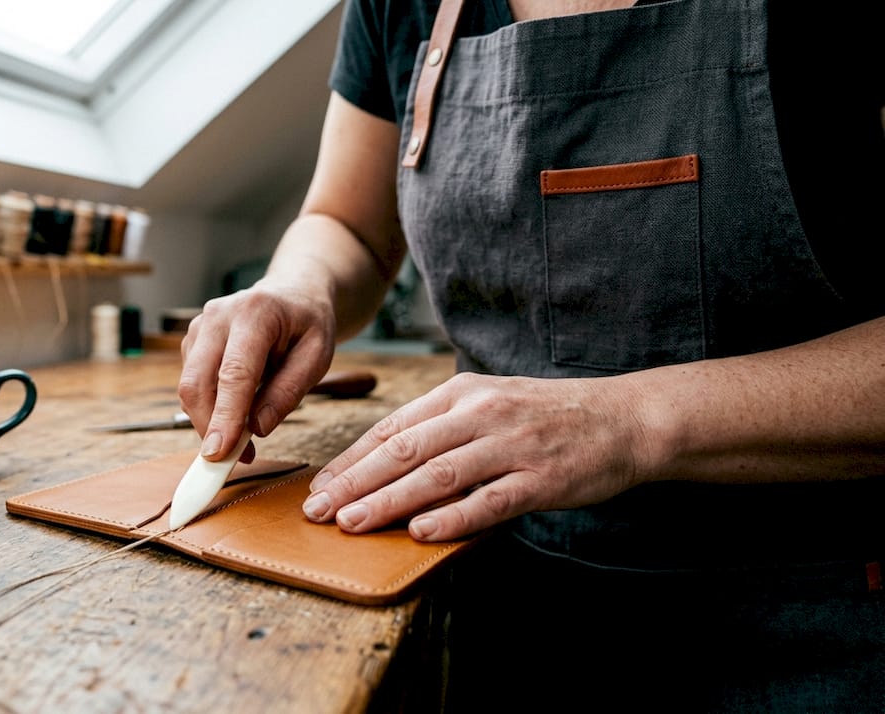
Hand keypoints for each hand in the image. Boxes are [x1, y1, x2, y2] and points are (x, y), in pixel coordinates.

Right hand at [179, 279, 336, 461]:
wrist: (293, 294)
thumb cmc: (307, 325)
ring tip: (243, 442)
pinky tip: (234, 418)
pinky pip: (192, 385)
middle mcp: (217, 317)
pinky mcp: (192, 342)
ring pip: (189, 387)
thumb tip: (257, 428)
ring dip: (209, 422)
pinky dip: (208, 410)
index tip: (219, 453)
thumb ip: (288, 391)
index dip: (225, 417)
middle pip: (197, 382)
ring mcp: (199, 328)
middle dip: (207, 427)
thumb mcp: (317, 356)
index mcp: (255, 313)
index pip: (233, 373)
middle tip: (228, 461)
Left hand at [302, 372, 650, 540]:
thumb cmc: (546, 415)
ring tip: (353, 523)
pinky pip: (488, 501)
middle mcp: (481, 414)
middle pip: (405, 450)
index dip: (352, 459)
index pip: (394, 428)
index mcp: (461, 393)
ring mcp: (511, 446)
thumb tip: (381, 459)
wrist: (624, 418)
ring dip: (389, 501)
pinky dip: (451, 518)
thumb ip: (440, 426)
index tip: (320, 485)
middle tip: (320, 510)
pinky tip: (419, 532)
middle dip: (355, 483)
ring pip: (438, 476)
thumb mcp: (488, 402)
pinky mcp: (540, 479)